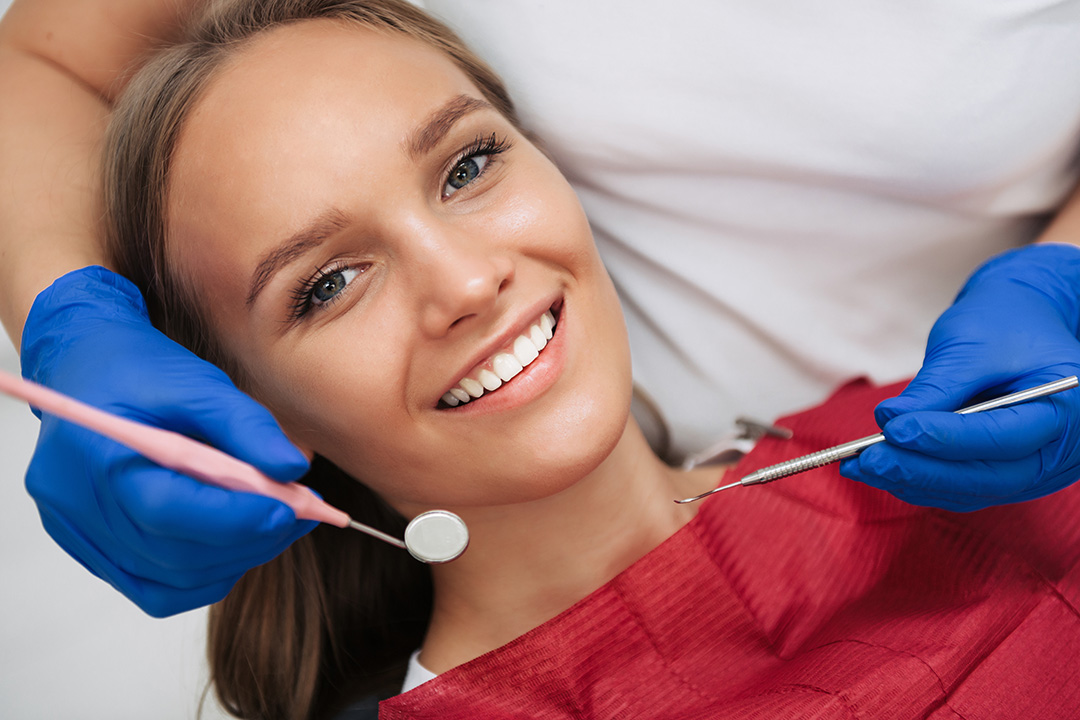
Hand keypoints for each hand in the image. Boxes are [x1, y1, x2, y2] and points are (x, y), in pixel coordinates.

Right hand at [20, 266, 314, 615]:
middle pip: (175, 552)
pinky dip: (203, 574)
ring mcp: (81, 535)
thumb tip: (293, 470)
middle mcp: (78, 507)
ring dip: (235, 559)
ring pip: (170, 581)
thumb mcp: (197, 382)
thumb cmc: (135, 370)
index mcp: (96, 456)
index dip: (237, 517)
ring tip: (276, 522)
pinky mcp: (92, 550)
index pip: (169, 509)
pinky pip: (154, 588)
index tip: (292, 508)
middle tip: (301, 514)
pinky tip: (236, 543)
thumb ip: (246, 426)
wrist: (83, 366)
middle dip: (249, 539)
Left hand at [840, 244, 1079, 510]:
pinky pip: (965, 488)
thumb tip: (891, 422)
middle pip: (990, 476)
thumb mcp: (972, 343)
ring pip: (973, 489)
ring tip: (860, 465)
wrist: (1024, 322)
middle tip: (867, 460)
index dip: (945, 439)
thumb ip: (938, 386)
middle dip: (922, 471)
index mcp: (1068, 408)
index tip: (894, 431)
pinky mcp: (1009, 474)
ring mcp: (1038, 469)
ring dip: (913, 482)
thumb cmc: (1004, 324)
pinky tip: (881, 469)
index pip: (1004, 437)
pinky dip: (922, 481)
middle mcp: (1062, 449)